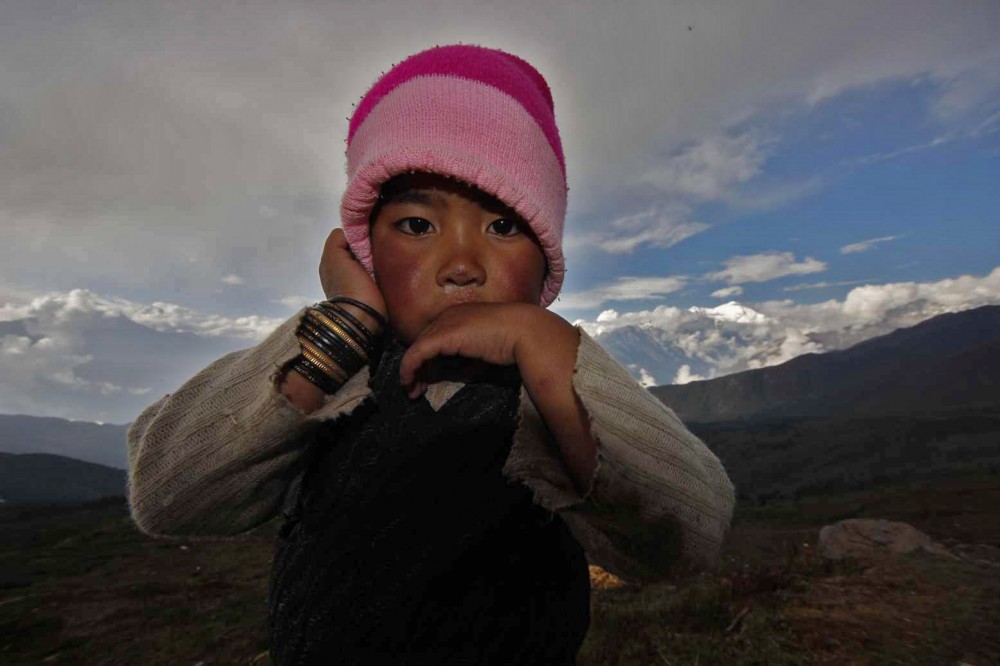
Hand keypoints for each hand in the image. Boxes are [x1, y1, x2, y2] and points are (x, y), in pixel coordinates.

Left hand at [319, 228, 387, 326]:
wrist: (363, 315)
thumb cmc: (347, 284)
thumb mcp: (333, 256)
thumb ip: (337, 239)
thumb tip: (352, 233)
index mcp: (333, 264)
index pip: (347, 240)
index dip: (357, 235)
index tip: (368, 235)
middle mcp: (345, 271)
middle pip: (360, 248)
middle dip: (369, 245)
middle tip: (380, 243)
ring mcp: (362, 281)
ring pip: (372, 257)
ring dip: (378, 255)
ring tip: (387, 253)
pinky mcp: (378, 289)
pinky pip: (382, 268)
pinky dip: (385, 264)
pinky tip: (390, 263)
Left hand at [398, 302, 533, 398]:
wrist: (523, 331)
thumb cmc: (512, 342)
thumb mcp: (484, 353)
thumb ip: (468, 363)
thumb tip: (459, 376)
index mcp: (458, 316)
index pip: (433, 338)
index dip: (426, 359)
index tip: (426, 379)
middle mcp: (448, 316)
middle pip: (422, 342)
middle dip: (417, 368)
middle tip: (415, 389)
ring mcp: (444, 324)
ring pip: (416, 348)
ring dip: (410, 371)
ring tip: (411, 391)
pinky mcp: (443, 335)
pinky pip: (417, 353)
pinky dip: (409, 368)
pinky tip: (408, 382)